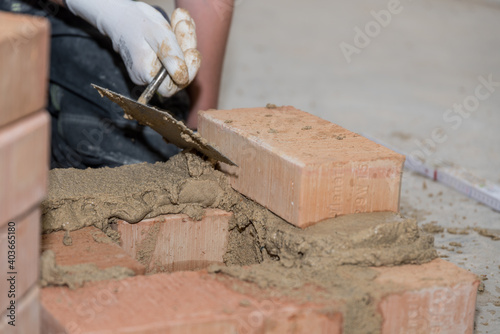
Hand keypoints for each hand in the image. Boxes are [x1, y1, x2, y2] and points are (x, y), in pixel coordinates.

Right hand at [66, 0, 200, 96]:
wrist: (120, 15)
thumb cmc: (136, 22)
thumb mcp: (157, 35)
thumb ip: (170, 57)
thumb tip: (183, 78)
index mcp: (145, 74)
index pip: (172, 87)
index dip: (186, 72)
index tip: (193, 52)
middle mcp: (147, 78)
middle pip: (178, 74)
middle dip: (186, 48)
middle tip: (185, 25)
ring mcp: (151, 71)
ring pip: (177, 63)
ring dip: (184, 41)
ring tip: (181, 20)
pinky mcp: (156, 63)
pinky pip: (173, 56)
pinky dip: (179, 41)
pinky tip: (178, 24)